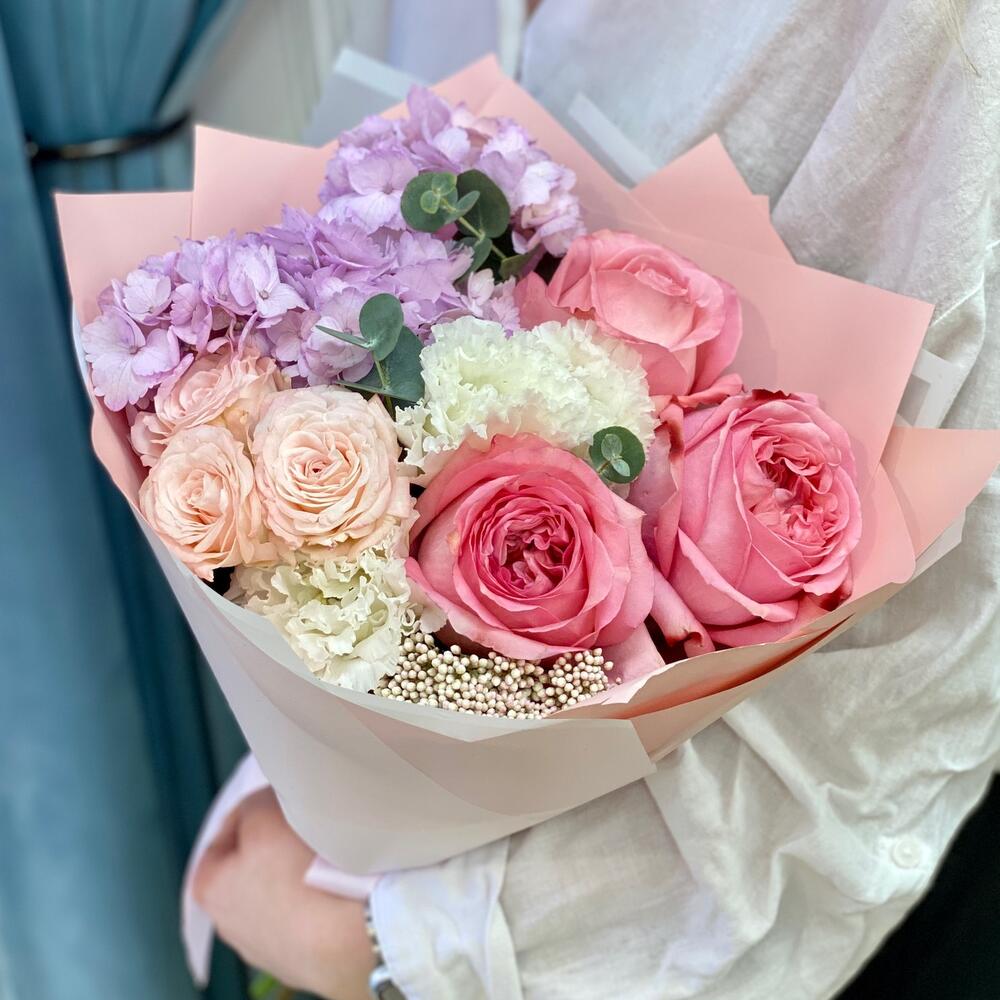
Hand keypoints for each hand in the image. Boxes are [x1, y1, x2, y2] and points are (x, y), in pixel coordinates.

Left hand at [192, 788, 374, 999]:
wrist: (351, 934)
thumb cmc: (298, 875)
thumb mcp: (265, 813)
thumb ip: (254, 804)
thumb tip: (263, 806)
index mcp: (210, 889)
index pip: (225, 834)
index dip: (253, 810)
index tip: (278, 799)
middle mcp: (231, 925)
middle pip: (254, 866)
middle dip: (276, 844)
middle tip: (303, 827)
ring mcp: (269, 947)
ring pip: (283, 893)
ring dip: (300, 874)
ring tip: (329, 856)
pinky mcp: (305, 959)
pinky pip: (310, 916)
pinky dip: (321, 899)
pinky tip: (340, 885)